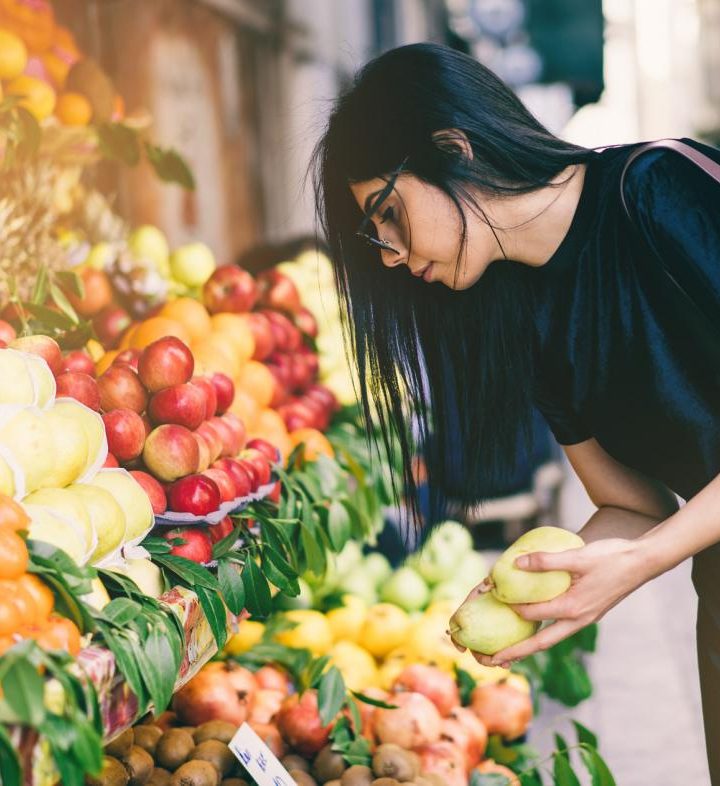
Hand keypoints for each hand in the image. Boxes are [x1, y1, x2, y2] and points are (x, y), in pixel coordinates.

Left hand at [454, 538, 648, 667]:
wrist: (643, 562)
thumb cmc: (611, 557)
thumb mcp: (577, 556)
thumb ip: (546, 561)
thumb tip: (515, 565)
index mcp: (574, 609)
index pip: (533, 615)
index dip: (510, 608)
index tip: (489, 599)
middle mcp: (578, 620)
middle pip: (540, 643)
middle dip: (514, 653)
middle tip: (488, 661)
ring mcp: (583, 618)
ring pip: (550, 638)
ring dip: (527, 646)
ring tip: (504, 653)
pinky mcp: (587, 612)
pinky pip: (558, 627)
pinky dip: (542, 631)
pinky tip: (531, 625)